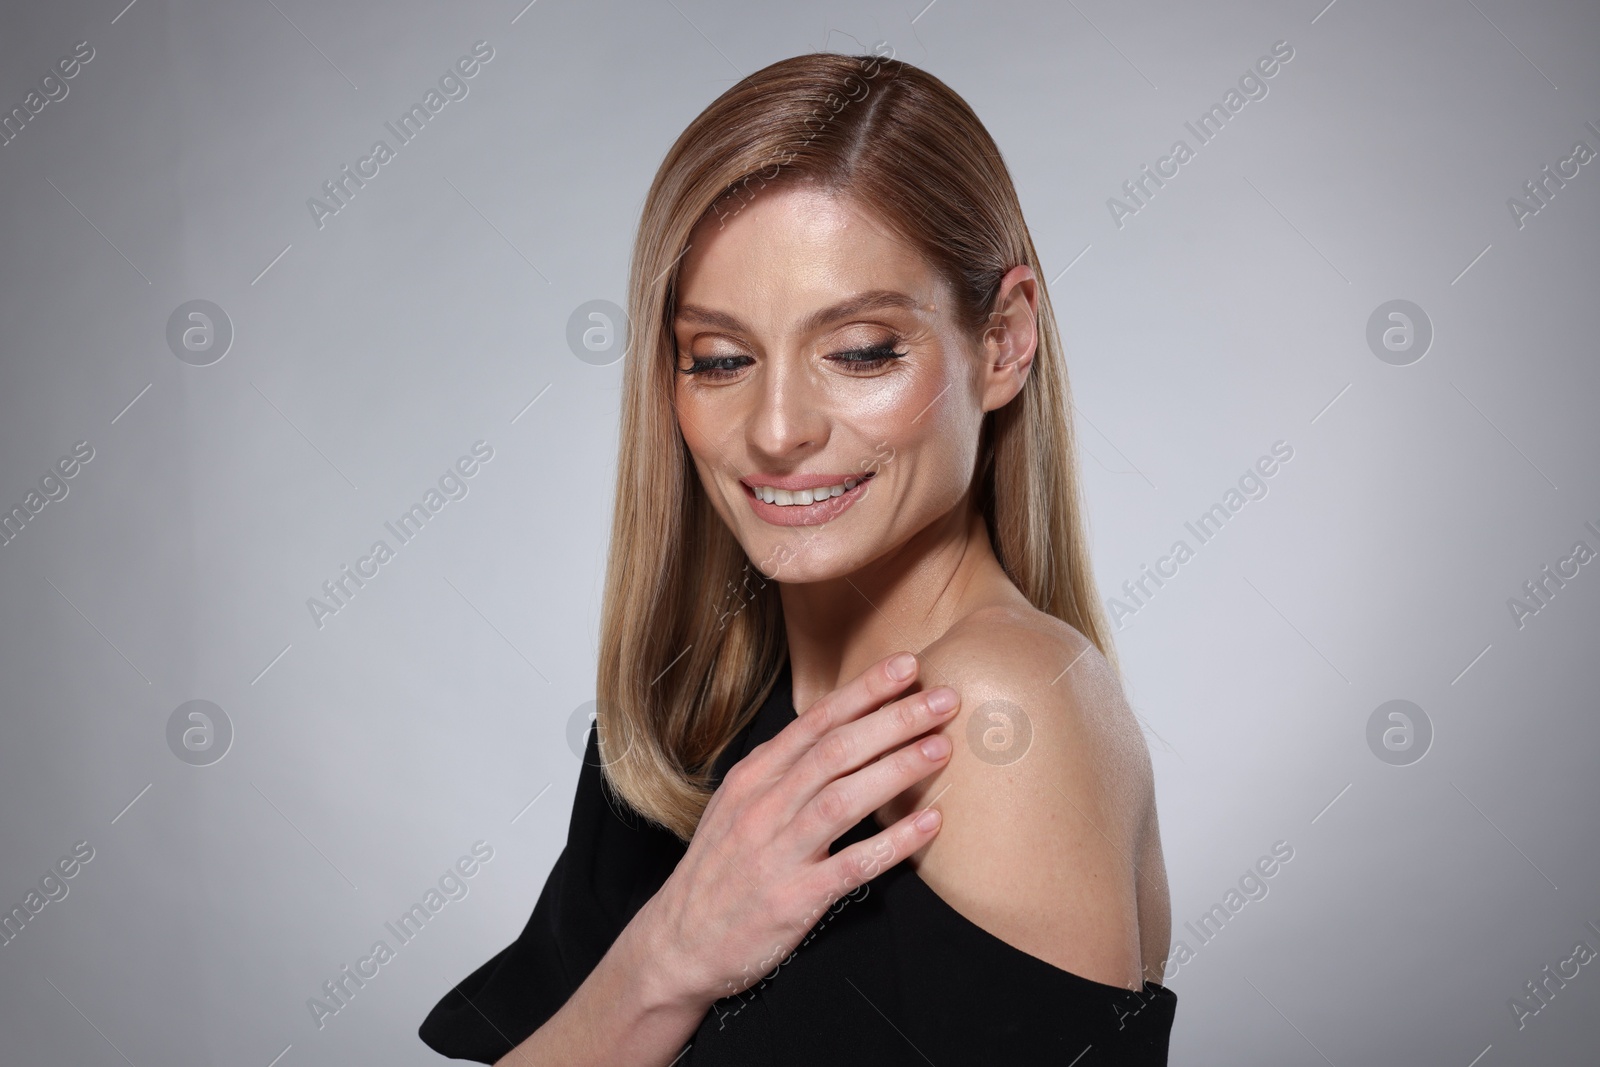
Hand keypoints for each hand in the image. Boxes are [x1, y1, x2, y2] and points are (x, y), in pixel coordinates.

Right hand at [632, 650, 958, 1009]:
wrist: (678, 944)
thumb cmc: (720, 871)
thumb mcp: (737, 806)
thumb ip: (784, 772)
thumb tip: (842, 735)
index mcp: (754, 778)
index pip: (816, 722)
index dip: (864, 692)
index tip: (907, 666)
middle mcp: (764, 806)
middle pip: (835, 750)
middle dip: (893, 719)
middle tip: (944, 698)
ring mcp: (778, 851)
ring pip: (842, 798)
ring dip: (896, 769)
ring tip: (941, 748)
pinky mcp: (794, 898)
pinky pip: (852, 864)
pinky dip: (893, 842)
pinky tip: (929, 823)